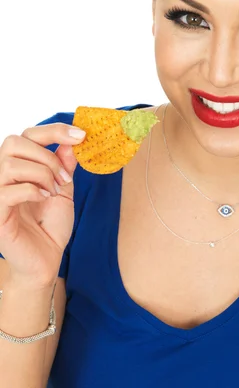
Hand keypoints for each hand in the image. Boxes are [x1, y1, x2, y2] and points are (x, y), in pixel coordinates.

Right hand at [0, 123, 85, 287]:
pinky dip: (33, 191)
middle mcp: (2, 175)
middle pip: (14, 142)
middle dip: (46, 156)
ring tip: (54, 191)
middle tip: (64, 177)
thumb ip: (65, 163)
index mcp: (20, 165)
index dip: (55, 130)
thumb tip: (72, 140)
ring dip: (42, 174)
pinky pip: (8, 190)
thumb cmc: (50, 224)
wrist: (46, 259)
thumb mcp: (64, 188)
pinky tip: (44, 199)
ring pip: (11, 164)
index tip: (81, 135)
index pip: (28, 134)